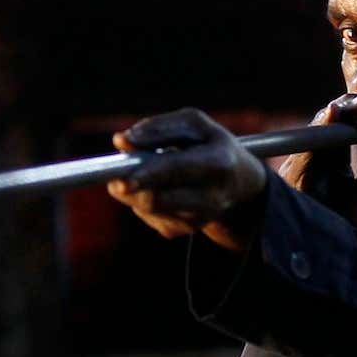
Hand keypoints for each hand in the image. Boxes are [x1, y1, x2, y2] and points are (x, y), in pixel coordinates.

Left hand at [105, 108, 271, 251]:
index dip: (147, 174)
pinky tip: (158, 188)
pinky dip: (142, 198)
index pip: (177, 170)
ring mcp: (198, 220)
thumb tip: (121, 141)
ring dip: (134, 190)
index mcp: (219, 163)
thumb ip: (158, 128)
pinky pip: (146, 215)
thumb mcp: (194, 125)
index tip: (122, 179)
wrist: (242, 184)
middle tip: (114, 180)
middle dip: (131, 188)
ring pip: (147, 208)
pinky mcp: (182, 231)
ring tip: (143, 174)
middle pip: (158, 199)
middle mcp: (212, 198)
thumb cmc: (211, 145)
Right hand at [277, 94, 356, 230]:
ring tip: (350, 100)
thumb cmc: (349, 232)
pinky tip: (334, 113)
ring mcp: (299, 172)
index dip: (353, 116)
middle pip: (324, 128)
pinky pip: (308, 148)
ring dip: (332, 114)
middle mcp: (312, 166)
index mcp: (330, 168)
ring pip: (313, 133)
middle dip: (342, 109)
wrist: (337, 261)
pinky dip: (320, 130)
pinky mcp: (294, 179)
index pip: (338, 133)